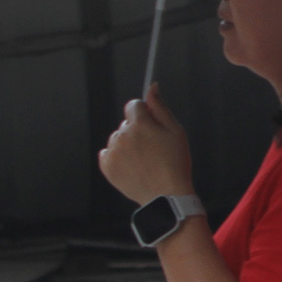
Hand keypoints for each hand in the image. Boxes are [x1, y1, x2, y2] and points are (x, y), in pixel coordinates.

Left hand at [98, 85, 193, 204]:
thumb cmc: (175, 162)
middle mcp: (123, 135)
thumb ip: (160, 107)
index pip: (133, 105)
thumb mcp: (175, 130)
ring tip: (143, 160)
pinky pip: (107, 153)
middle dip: (137, 131)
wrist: (166, 195)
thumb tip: (152, 86)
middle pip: (126, 123)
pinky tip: (131, 166)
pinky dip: (116, 157)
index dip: (144, 113)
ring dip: (127, 144)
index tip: (152, 126)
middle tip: (153, 149)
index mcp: (140, 124)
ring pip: (117, 138)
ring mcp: (113, 151)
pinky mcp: (107, 166)